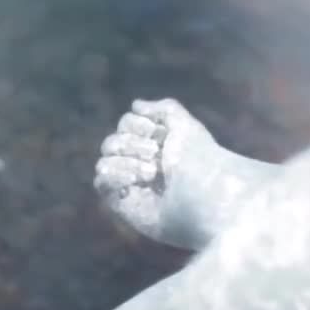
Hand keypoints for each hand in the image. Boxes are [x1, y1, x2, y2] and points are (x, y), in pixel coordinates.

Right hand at [94, 97, 224, 250]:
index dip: (135, 124)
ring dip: (126, 161)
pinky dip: (114, 175)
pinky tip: (136, 179)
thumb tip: (135, 105)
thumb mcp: (185, 124)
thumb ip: (162, 108)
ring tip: (151, 172)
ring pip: (104, 161)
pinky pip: (101, 183)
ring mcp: (132, 185)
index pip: (125, 125)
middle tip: (155, 153)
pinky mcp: (123, 204)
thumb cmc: (200, 160)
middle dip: (131, 144)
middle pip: (112, 142)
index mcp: (157, 146)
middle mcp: (142, 164)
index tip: (154, 132)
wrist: (208, 197)